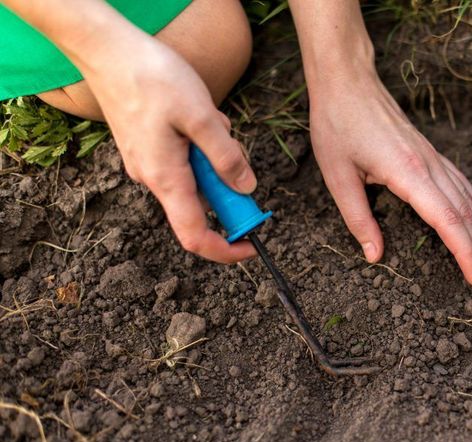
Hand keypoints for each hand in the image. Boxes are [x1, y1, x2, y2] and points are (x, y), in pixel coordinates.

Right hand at [79, 32, 257, 262]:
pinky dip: (200, 144)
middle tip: (230, 144)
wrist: (107, 50)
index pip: (195, 236)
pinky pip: (185, 160)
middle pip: (201, 204)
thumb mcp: (202, 117)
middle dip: (226, 181)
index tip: (252, 245)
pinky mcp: (148, 149)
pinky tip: (196, 115)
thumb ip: (226, 157)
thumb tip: (246, 189)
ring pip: (196, 177)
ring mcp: (148, 164)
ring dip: (214, 156)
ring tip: (208, 118)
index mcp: (166, 178)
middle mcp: (153, 179)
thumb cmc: (152, 78)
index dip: (226, 249)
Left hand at [309, 70, 471, 293]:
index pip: (447, 221)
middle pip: (465, 215)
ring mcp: (433, 158)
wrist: (348, 83)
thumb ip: (358, 219)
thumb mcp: (338, 177)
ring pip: (468, 200)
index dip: (465, 254)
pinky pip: (461, 184)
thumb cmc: (338, 125)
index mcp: (408, 173)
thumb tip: (374, 255)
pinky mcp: (430, 153)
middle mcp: (429, 166)